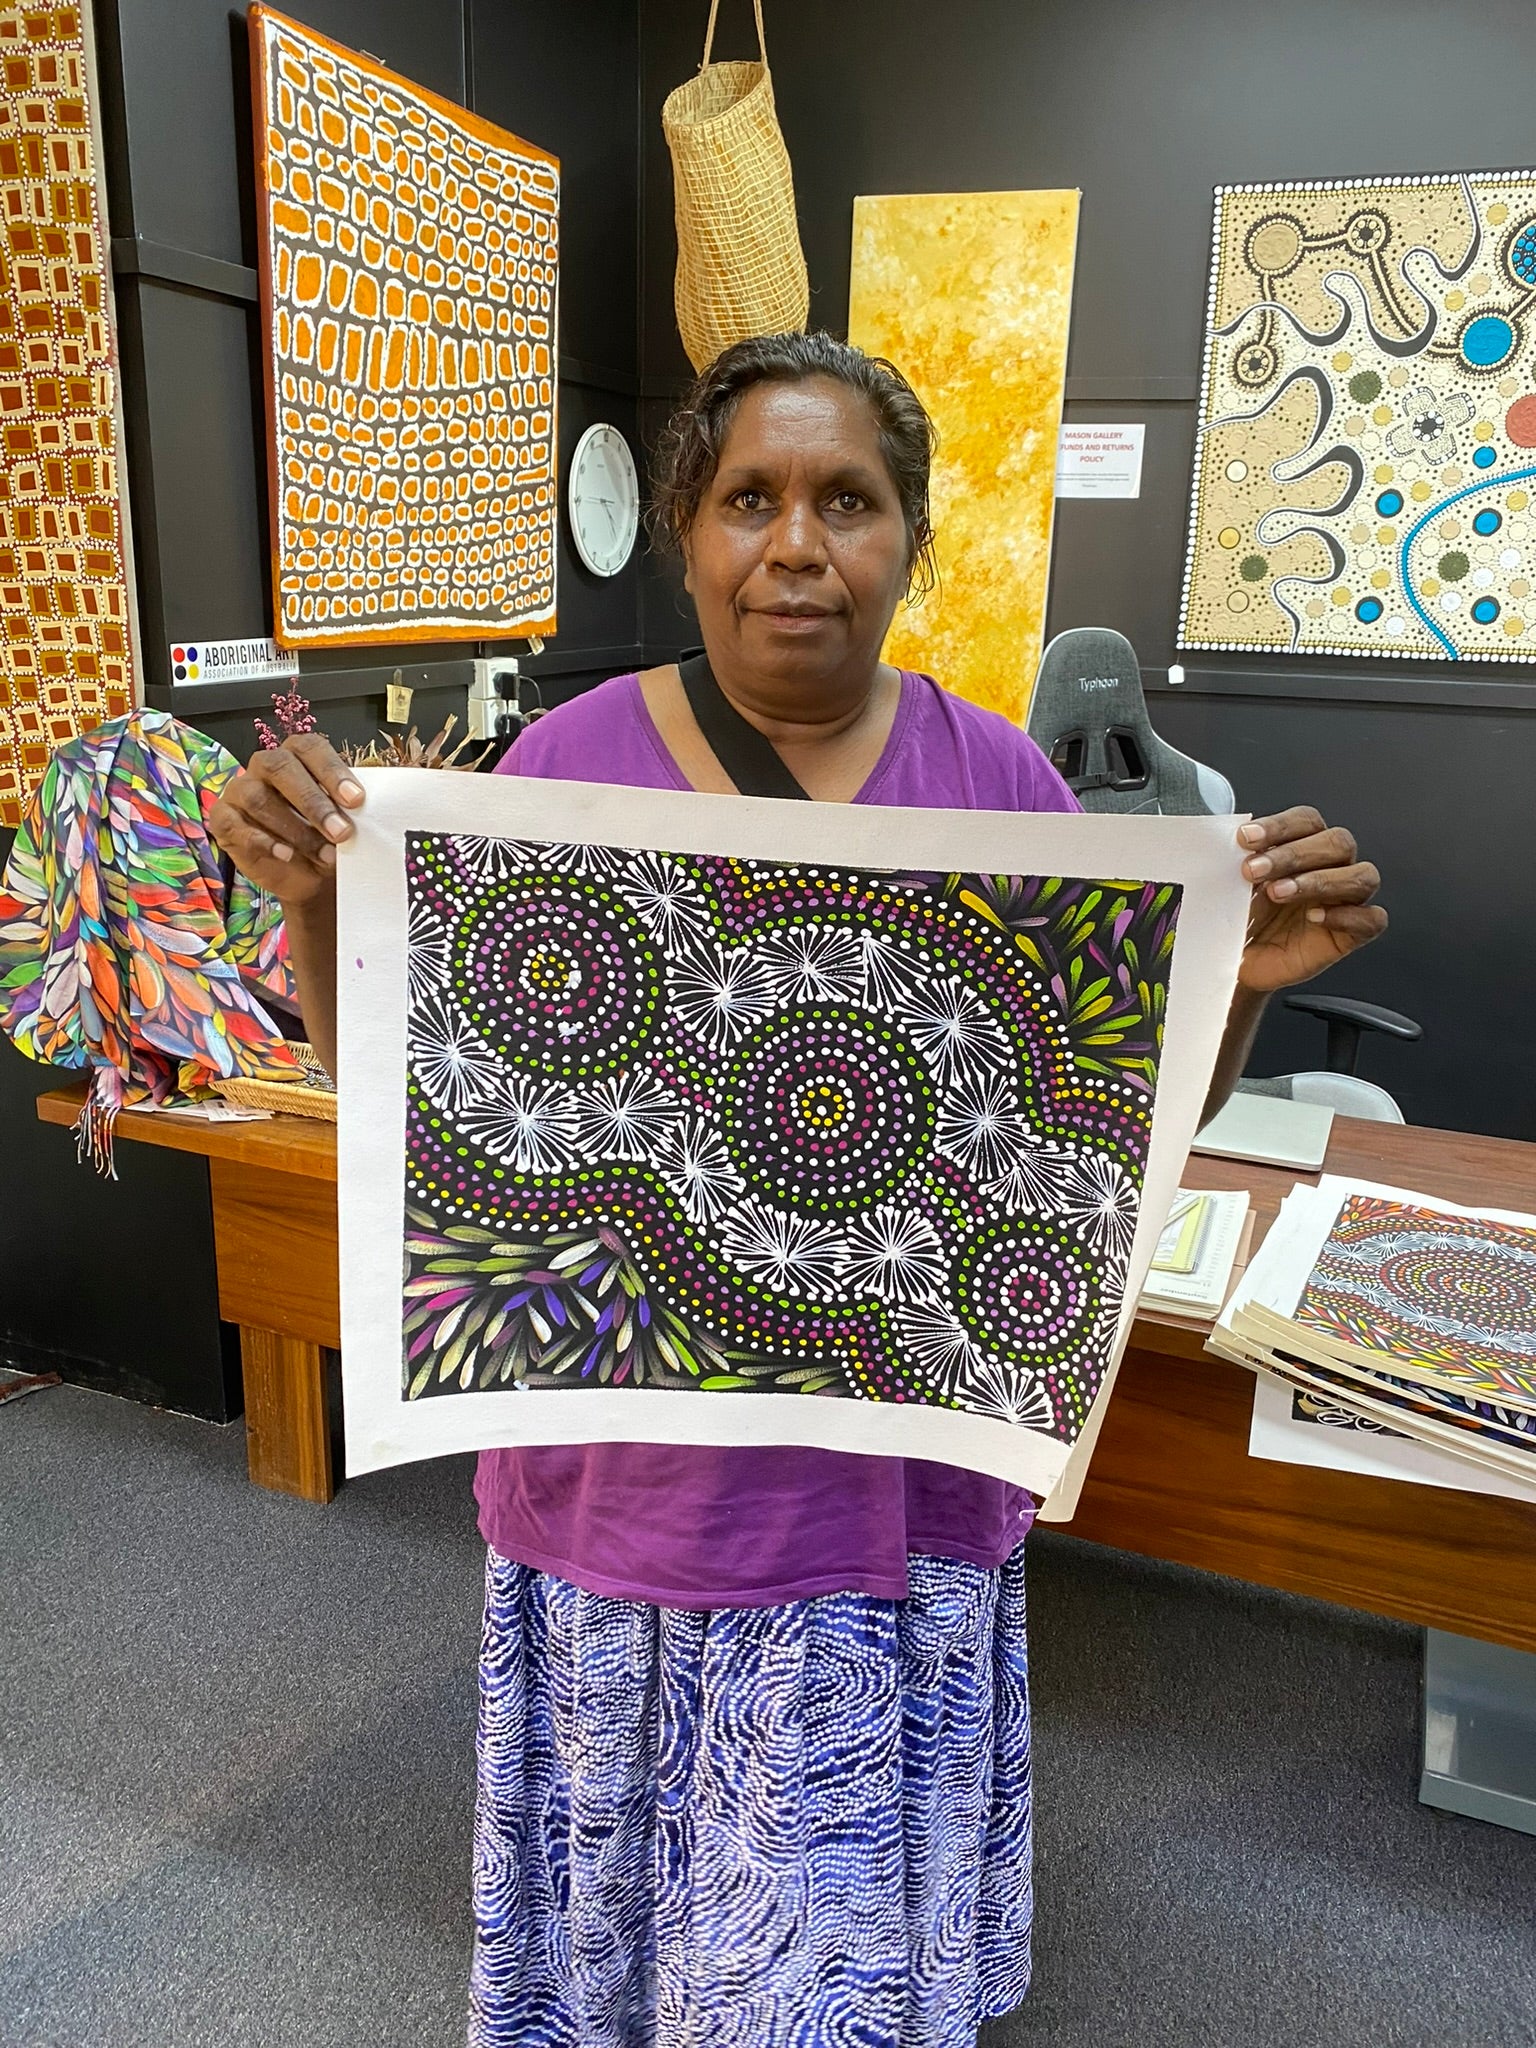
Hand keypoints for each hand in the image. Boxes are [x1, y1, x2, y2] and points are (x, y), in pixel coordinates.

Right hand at [209, 732, 365, 909]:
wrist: (310, 877)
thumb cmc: (330, 838)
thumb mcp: (346, 820)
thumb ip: (352, 807)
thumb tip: (378, 803)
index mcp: (297, 755)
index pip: (309, 748)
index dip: (332, 771)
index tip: (357, 799)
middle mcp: (265, 766)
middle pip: (280, 768)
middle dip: (314, 802)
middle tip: (343, 832)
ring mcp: (241, 791)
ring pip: (259, 799)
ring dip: (296, 829)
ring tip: (325, 855)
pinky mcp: (224, 820)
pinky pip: (235, 824)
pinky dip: (263, 841)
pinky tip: (287, 855)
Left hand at [1236, 807, 1385, 993]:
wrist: (1238, 963)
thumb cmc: (1240, 920)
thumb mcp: (1232, 887)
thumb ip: (1237, 863)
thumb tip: (1226, 843)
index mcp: (1303, 846)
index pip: (1307, 821)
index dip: (1279, 826)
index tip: (1245, 839)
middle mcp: (1331, 868)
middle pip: (1338, 842)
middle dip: (1293, 854)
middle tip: (1253, 870)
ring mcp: (1346, 901)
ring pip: (1362, 876)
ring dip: (1319, 881)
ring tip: (1277, 893)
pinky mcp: (1352, 935)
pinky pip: (1372, 919)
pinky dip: (1347, 916)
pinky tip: (1314, 918)